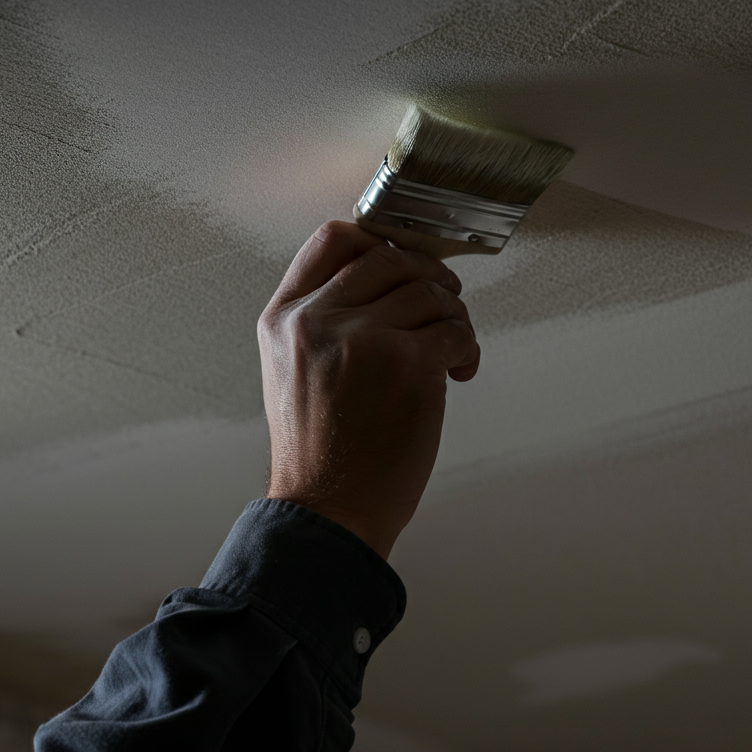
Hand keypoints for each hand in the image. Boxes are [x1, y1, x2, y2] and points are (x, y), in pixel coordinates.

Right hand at [257, 221, 479, 557]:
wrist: (329, 511)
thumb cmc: (320, 451)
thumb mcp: (295, 370)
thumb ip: (327, 319)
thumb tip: (392, 282)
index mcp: (285, 318)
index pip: (333, 239)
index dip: (379, 239)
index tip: (404, 263)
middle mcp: (318, 320)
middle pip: (389, 256)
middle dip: (428, 276)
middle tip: (445, 303)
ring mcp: (363, 338)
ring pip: (430, 291)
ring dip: (454, 316)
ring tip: (451, 351)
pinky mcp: (408, 363)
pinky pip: (455, 330)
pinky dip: (467, 347)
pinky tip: (459, 372)